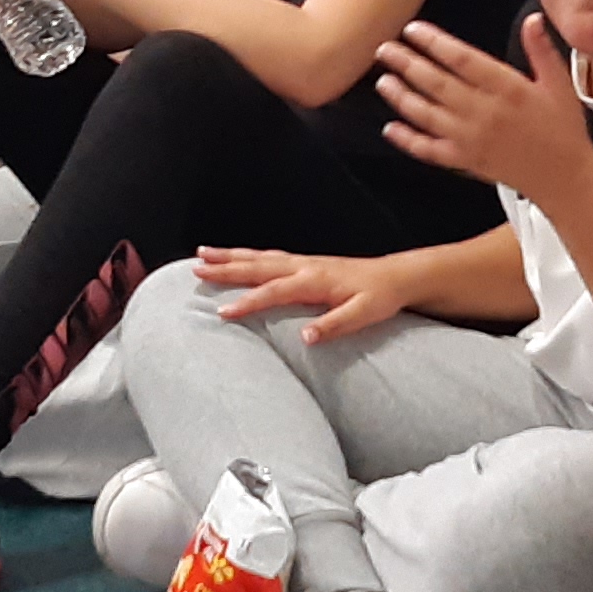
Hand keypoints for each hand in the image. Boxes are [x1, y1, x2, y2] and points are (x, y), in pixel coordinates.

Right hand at [191, 243, 411, 342]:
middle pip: (258, 266)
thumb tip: (305, 338)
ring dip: (231, 255)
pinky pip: (269, 256)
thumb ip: (334, 325)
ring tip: (203, 254)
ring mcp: (304, 262)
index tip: (223, 311)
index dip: (248, 301)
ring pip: (260, 256)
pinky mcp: (306, 263)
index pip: (274, 291)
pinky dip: (248, 254)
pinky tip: (237, 256)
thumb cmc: (380, 297)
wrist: (397, 276)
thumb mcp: (364, 314)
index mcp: (315, 280)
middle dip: (226, 267)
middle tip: (196, 268)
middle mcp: (304, 267)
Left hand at [375, 13, 592, 207]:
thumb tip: (532, 18)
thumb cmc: (563, 128)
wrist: (563, 177)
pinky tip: (390, 128)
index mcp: (507, 88)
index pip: (461, 59)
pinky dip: (408, 139)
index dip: (434, 42)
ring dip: (401, 97)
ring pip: (426, 114)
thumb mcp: (559, 84)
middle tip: (383, 49)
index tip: (413, 29)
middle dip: (406, 64)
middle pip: (436, 83)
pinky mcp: (465, 161)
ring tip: (383, 81)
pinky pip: (430, 149)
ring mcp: (471, 139)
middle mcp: (484, 112)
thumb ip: (541, 50)